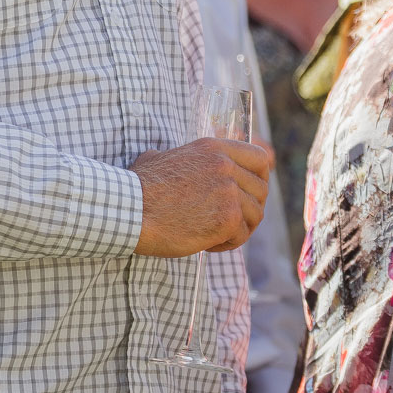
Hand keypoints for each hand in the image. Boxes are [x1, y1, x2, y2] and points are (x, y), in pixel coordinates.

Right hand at [131, 137, 271, 256]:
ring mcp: (229, 192)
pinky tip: (206, 243)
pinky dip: (227, 243)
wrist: (131, 210)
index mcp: (212, 149)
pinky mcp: (228, 218)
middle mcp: (225, 166)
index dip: (258, 177)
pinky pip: (242, 235)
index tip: (247, 191)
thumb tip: (171, 157)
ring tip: (214, 233)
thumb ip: (182, 158)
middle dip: (249, 208)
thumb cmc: (139, 187)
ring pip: (255, 215)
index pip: (260, 158)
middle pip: (261, 190)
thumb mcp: (160, 158)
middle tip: (228, 220)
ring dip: (238, 228)